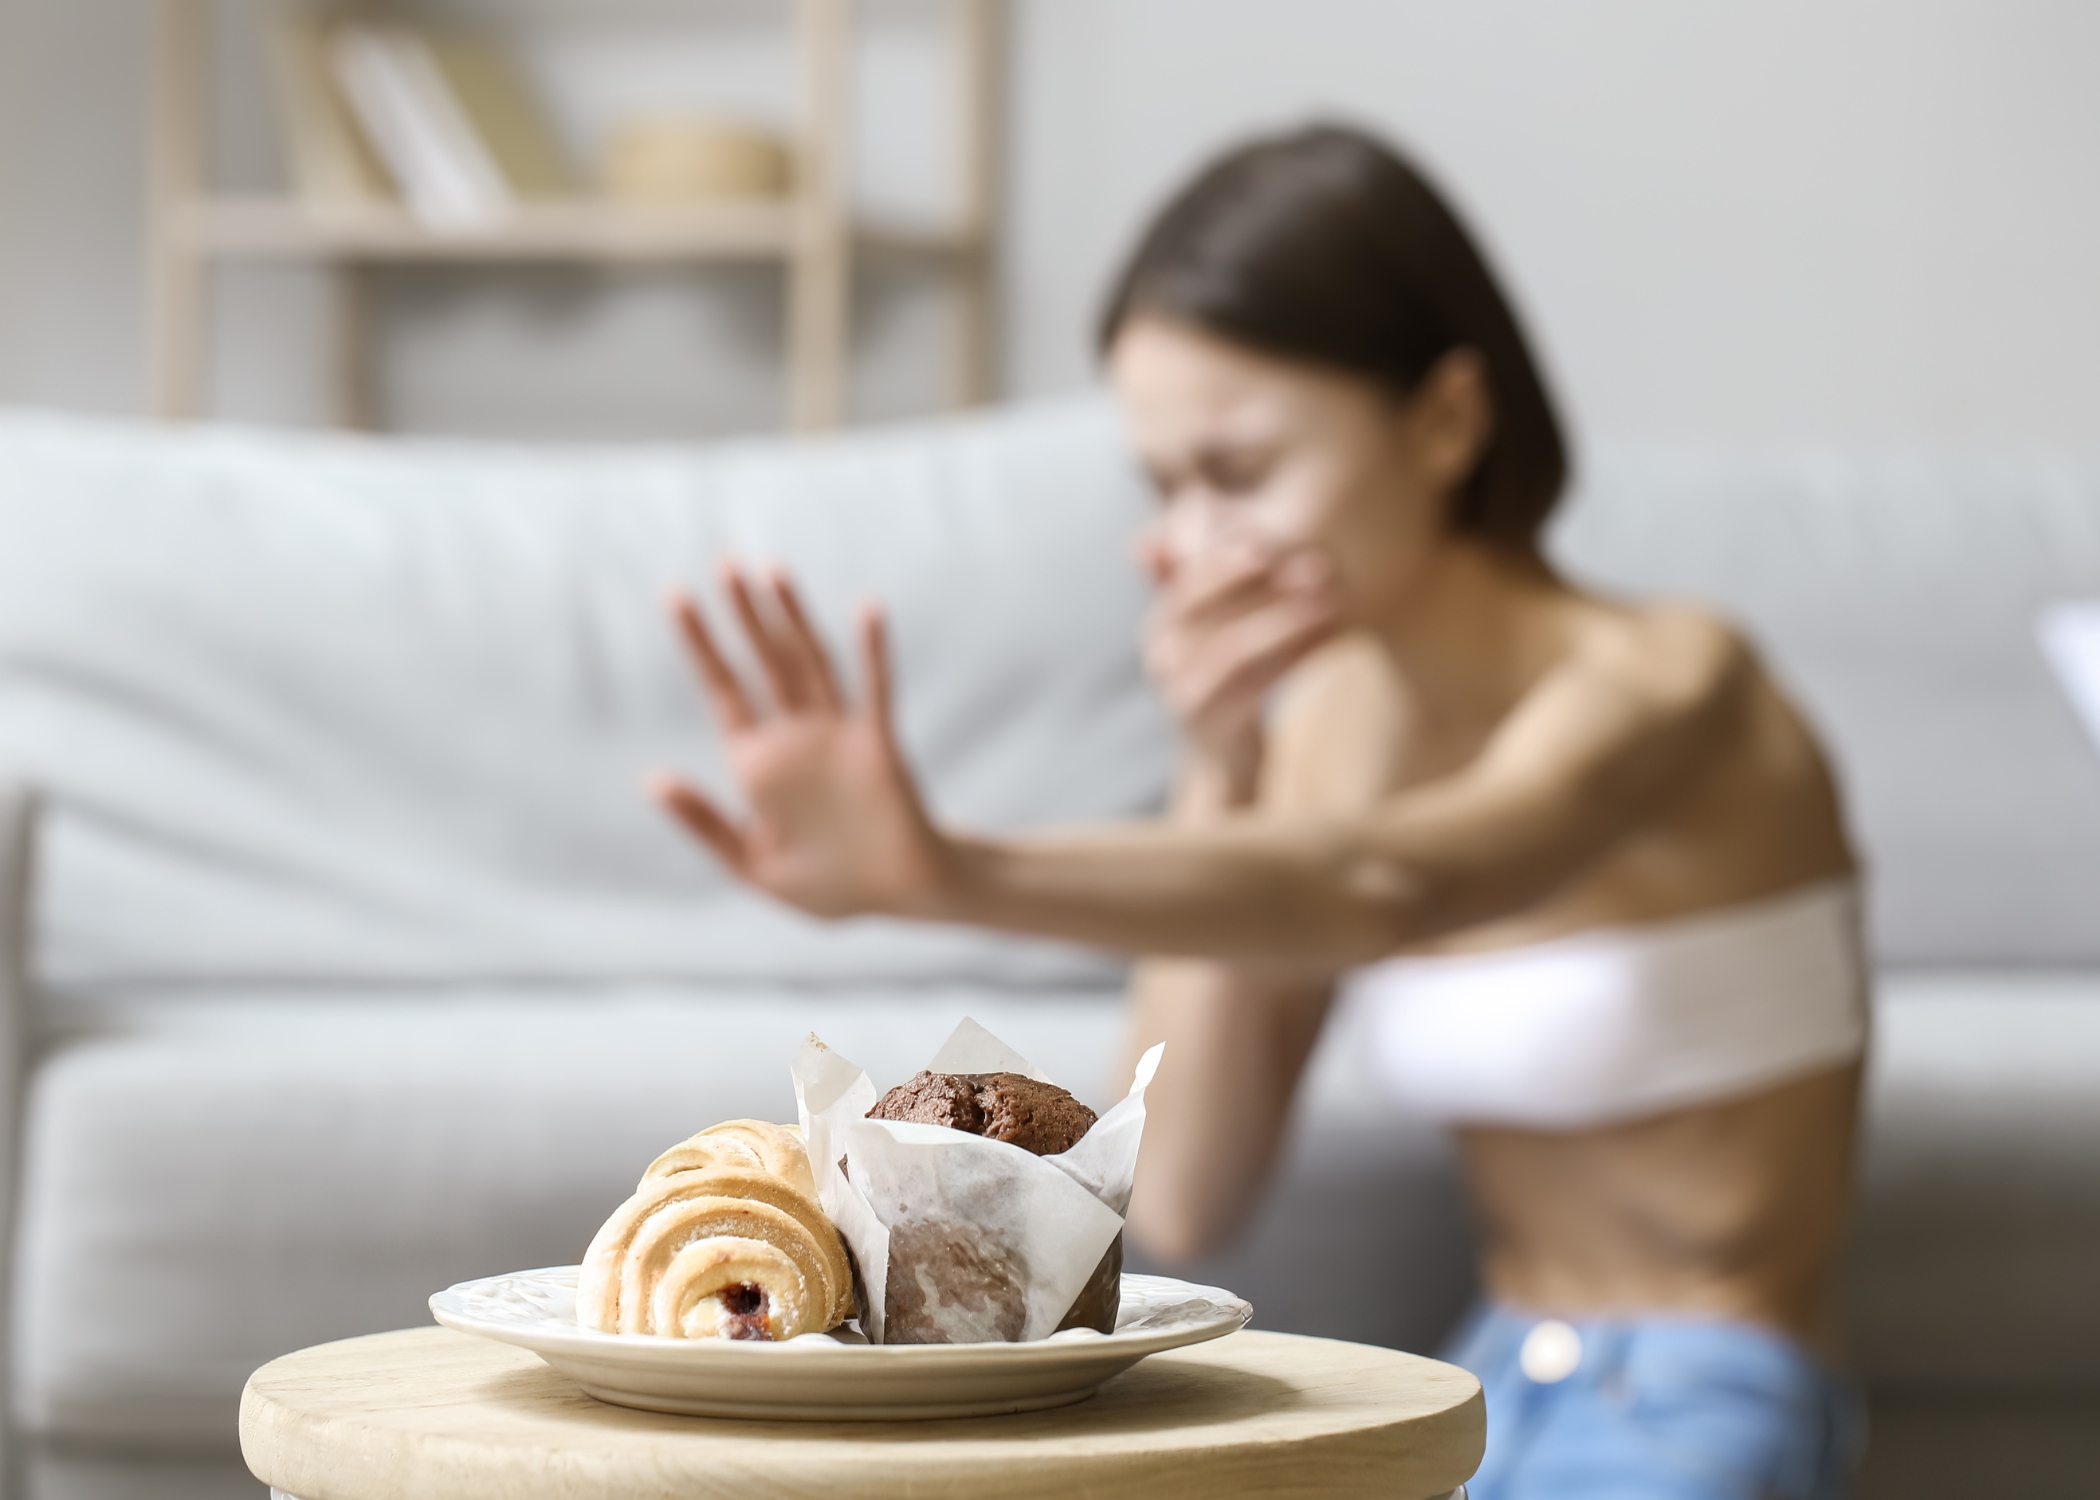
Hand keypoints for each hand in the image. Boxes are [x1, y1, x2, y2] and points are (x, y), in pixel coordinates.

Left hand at [648, 564, 948, 919]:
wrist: (896, 897)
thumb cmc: (826, 885)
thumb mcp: (751, 865)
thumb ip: (705, 824)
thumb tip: (652, 779)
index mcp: (757, 762)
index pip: (723, 689)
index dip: (701, 644)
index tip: (677, 597)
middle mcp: (795, 737)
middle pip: (764, 662)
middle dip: (744, 616)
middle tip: (724, 564)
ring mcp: (838, 736)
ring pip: (811, 663)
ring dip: (793, 618)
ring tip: (772, 570)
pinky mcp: (878, 746)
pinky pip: (876, 692)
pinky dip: (873, 652)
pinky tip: (867, 609)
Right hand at [1138, 537, 1341, 803]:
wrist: (1224, 765)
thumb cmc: (1230, 685)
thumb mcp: (1218, 631)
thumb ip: (1212, 578)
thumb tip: (1196, 500)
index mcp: (1162, 624)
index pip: (1188, 578)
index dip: (1229, 559)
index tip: (1273, 541)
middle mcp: (1161, 655)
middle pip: (1207, 607)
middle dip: (1263, 583)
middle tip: (1316, 566)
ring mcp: (1180, 692)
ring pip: (1235, 647)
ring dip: (1286, 622)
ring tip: (1332, 602)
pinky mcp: (1209, 723)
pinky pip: (1256, 683)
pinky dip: (1297, 657)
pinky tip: (1335, 638)